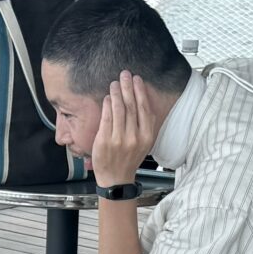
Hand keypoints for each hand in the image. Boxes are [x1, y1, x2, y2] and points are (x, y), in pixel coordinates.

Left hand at [91, 71, 160, 190]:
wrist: (116, 179)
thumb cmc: (129, 158)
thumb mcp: (144, 143)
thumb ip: (144, 124)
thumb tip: (142, 100)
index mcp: (147, 136)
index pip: (144, 108)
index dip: (140, 91)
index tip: (137, 79)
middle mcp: (134, 137)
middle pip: (131, 106)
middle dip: (128, 87)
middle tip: (125, 74)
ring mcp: (119, 139)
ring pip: (119, 110)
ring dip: (117, 93)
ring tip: (115, 83)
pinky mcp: (105, 141)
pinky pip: (107, 118)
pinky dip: (107, 105)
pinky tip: (108, 97)